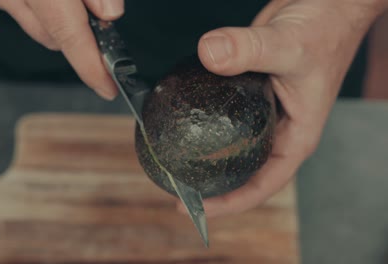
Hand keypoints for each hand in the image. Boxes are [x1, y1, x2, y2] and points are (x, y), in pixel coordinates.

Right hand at [0, 0, 123, 99]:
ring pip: (38, 29)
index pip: (69, 37)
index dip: (91, 68)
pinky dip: (36, 7)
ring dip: (57, 19)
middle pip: (55, 39)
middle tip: (97, 12)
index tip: (108, 89)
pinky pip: (19, 12)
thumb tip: (110, 16)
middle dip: (79, 33)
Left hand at [179, 0, 387, 216]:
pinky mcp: (247, 91)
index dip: (231, 203)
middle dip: (211, 183)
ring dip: (204, 154)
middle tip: (174, 187)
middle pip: (242, 169)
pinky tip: (179, 120)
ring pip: (230, 142)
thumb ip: (250, 49)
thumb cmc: (325, 28)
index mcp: (297, 136)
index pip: (263, 184)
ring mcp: (261, 111)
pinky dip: (203, 119)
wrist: (326, 3)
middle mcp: (278, 129)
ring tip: (171, 162)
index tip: (195, 209)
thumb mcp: (289, 45)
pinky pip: (222, 112)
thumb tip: (209, 53)